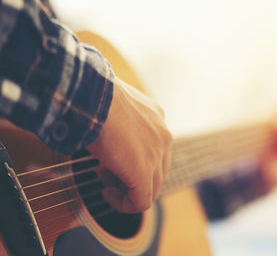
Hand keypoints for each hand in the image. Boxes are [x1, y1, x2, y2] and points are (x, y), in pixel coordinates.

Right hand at [87, 77, 171, 212]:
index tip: (112, 158)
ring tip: (105, 181)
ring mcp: (157, 153)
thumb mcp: (114, 106)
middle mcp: (163, 135)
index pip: (155, 150)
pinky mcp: (144, 171)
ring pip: (152, 187)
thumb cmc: (94, 96)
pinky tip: (106, 193)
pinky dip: (124, 203)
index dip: (134, 160)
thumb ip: (122, 122)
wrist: (91, 95)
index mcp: (157, 117)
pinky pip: (141, 201)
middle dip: (132, 177)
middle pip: (157, 170)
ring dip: (128, 190)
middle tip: (106, 172)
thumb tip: (109, 134)